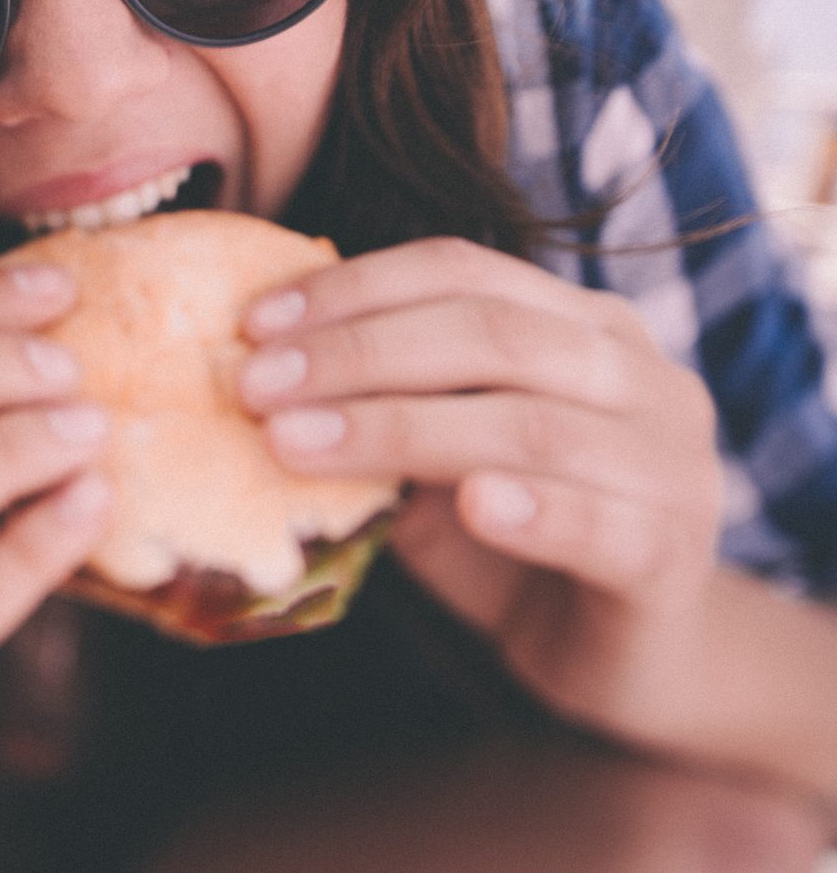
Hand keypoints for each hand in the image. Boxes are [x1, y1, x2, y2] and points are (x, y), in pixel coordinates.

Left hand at [235, 236, 725, 747]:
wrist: (624, 652)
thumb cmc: (511, 539)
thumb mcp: (434, 462)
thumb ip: (381, 409)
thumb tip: (257, 372)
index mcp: (584, 326)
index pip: (464, 272)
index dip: (354, 289)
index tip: (254, 323)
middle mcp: (641, 377)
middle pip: (493, 335)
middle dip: (358, 353)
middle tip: (255, 387)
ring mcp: (670, 464)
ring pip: (534, 424)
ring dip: (401, 428)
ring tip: (297, 444)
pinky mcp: (672, 555)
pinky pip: (603, 523)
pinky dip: (533, 509)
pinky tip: (471, 507)